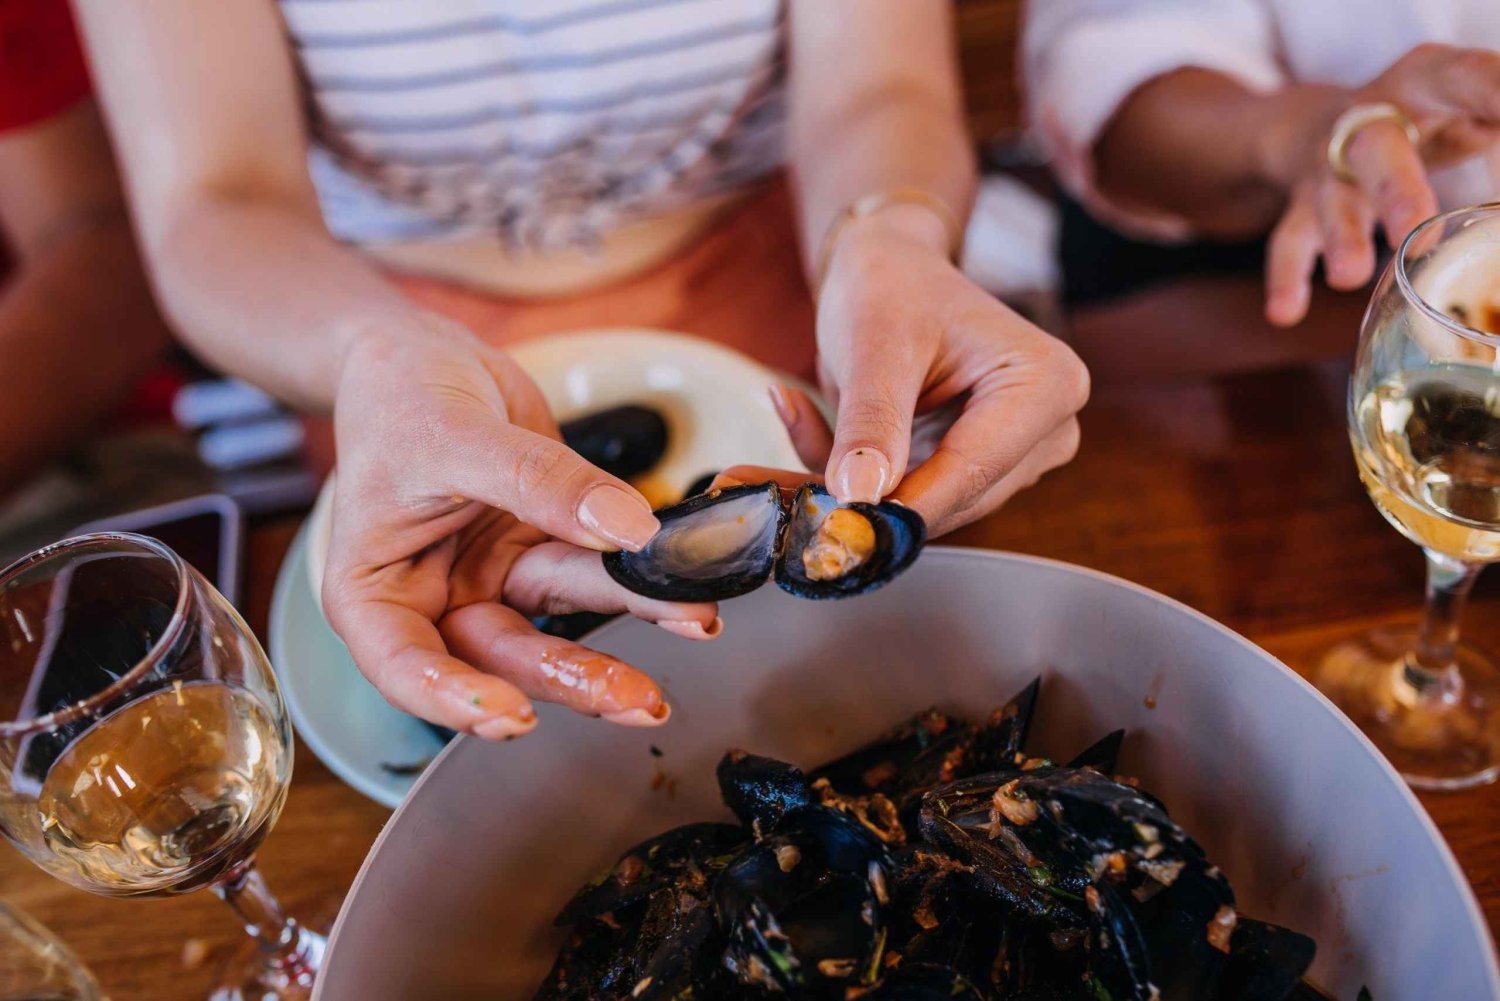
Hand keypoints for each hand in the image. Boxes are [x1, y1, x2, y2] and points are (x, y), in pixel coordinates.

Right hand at [321, 320, 719, 739]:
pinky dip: (641, 584)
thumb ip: (536, 484)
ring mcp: (490, 581)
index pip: (405, 666)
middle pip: (500, 655)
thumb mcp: (455, 436)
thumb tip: (626, 529)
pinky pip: (593, 574)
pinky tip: (690, 598)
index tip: (515, 715)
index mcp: (374, 593)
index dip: (456, 699)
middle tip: (638, 699)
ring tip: (694, 624)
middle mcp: (433, 602)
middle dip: (572, 677)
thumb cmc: (400, 397)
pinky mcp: (538, 553)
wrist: (425, 357)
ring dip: (626, 628)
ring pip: (558, 621)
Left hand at [795, 209, 1087, 535]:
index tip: (829, 523)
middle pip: (948, 500)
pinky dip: (846, 480)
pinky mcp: (974, 474)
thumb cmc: (892, 287)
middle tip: (772, 485)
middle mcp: (1048, 430)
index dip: (897, 506)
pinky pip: (905, 500)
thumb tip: (859, 497)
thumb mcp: (875, 343)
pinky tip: (806, 432)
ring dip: (846, 488)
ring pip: (921, 508)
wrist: (889, 270)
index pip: (970, 471)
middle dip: (863, 498)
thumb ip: (871, 420)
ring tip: (770, 452)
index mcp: (1046, 385)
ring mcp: (1015, 458)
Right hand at [1266, 45, 1499, 326]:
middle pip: (1378, 150)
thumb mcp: (1469, 104)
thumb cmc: (1425, 117)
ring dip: (1341, 237)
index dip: (1493, 98)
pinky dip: (1286, 277)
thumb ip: (1496, 123)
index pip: (1469, 80)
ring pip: (1331, 200)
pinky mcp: (1304, 206)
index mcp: (1428, 80)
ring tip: (1349, 276)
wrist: (1324, 123)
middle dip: (1396, 190)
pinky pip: (1290, 241)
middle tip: (1415, 229)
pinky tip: (1286, 311)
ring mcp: (1330, 166)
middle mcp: (1369, 119)